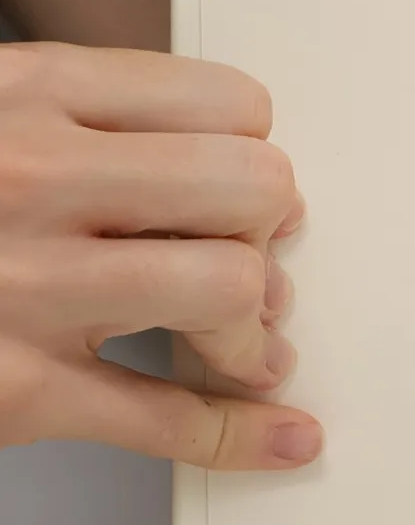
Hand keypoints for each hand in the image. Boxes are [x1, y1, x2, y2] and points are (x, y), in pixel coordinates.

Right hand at [0, 42, 321, 468]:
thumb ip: (79, 120)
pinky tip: (277, 431)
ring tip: (231, 341)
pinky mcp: (11, 393)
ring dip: (251, 325)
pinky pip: (162, 416)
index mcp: (26, 92)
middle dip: (267, 230)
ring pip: (229, 288)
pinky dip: (237, 432)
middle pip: (252, 188)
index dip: (249, 149)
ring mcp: (22, 288)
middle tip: (244, 256)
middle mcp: (28, 178)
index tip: (235, 185)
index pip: (228, 104)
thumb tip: (223, 163)